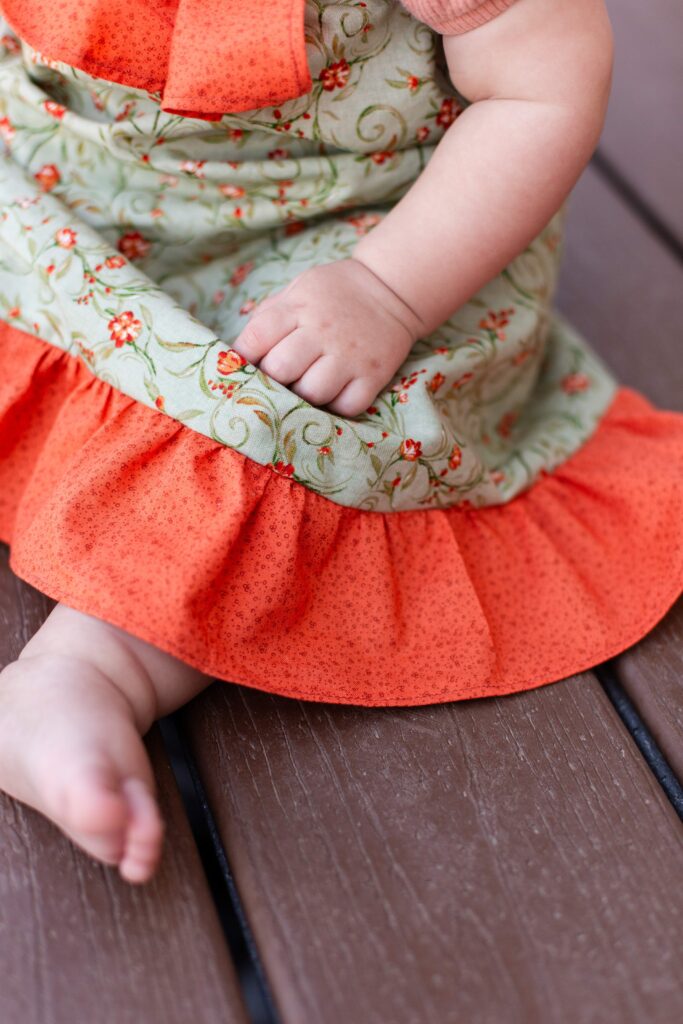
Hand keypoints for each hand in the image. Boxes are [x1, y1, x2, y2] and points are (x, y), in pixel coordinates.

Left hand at [230, 257, 423, 416]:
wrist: (391, 289)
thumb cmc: (335, 293)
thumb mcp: (298, 289)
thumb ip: (269, 316)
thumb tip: (237, 351)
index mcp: (298, 307)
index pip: (256, 338)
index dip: (243, 358)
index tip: (243, 368)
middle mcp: (323, 331)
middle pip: (281, 369)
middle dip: (272, 379)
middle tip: (278, 380)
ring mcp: (350, 355)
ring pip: (312, 392)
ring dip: (303, 397)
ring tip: (306, 387)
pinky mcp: (374, 375)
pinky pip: (347, 406)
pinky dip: (336, 407)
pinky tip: (333, 394)